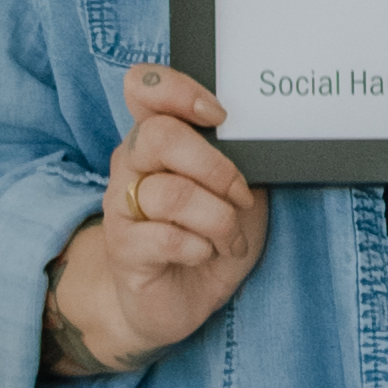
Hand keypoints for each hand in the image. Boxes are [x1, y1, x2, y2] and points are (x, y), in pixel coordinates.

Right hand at [47, 67, 268, 375]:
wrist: (176, 300)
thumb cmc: (208, 236)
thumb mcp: (237, 192)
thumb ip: (240, 160)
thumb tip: (266, 137)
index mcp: (156, 139)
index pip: (144, 87)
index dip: (178, 90)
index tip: (219, 116)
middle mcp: (131, 165)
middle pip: (160, 136)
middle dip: (216, 168)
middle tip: (241, 196)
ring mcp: (121, 206)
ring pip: (171, 194)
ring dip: (218, 219)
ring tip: (231, 238)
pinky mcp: (123, 249)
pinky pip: (167, 238)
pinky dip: (202, 248)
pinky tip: (206, 254)